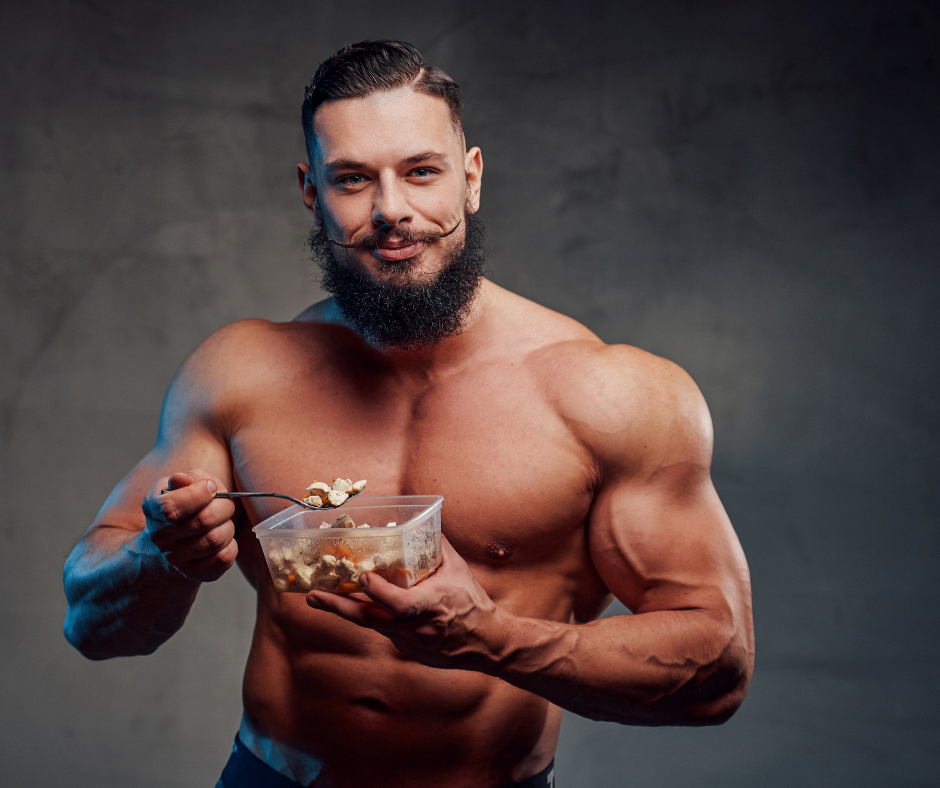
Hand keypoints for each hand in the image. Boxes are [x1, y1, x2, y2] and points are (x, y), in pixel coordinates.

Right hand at [141, 470, 237, 581]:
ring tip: (223, 522)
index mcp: (153, 508)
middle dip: (224, 507)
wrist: (175, 541)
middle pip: (204, 521)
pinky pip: (223, 559)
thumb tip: (180, 481)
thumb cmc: (187, 504)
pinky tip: (223, 538)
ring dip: (228, 526)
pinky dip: (231, 545)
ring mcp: (175, 559)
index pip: (172, 507)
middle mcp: (159, 537)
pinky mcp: (193, 573)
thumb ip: (188, 478)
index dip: (199, 494)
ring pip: (216, 540)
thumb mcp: (186, 483)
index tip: (211, 488)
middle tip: (225, 505)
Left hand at [305, 536, 510, 670]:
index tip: (363, 576)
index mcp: (432, 604)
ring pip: (371, 625)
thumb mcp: (458, 569)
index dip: (380, 592)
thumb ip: (437, 546)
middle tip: (314, 595)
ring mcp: (409, 641)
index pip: (401, 603)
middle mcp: (417, 626)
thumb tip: (421, 522)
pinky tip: (347, 605)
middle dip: (340, 607)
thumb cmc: (472, 602)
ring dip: (344, 611)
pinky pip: (381, 630)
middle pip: (372, 619)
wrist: (487, 642)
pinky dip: (365, 616)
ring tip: (318, 598)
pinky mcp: (406, 649)